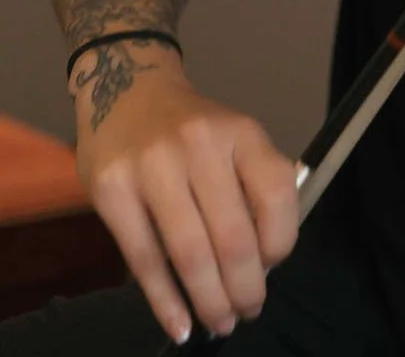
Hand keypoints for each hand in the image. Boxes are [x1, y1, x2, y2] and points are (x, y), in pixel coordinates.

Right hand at [73, 45, 298, 343]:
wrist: (126, 92)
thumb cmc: (190, 129)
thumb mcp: (233, 139)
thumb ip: (251, 186)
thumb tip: (265, 262)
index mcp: (240, 132)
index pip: (276, 194)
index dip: (280, 242)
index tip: (273, 267)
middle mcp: (200, 145)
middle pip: (232, 235)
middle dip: (245, 287)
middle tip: (248, 310)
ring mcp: (152, 166)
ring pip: (189, 253)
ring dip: (209, 300)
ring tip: (219, 322)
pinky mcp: (112, 190)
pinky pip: (144, 259)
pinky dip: (165, 301)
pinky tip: (180, 324)